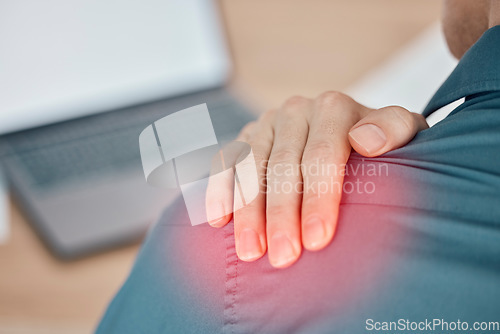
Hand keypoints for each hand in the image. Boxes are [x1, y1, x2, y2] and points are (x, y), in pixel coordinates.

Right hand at [206, 91, 427, 267]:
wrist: (351, 128)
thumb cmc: (381, 146)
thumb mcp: (404, 132)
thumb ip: (395, 128)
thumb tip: (366, 141)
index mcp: (334, 108)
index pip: (322, 155)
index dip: (319, 199)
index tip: (318, 241)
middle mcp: (297, 111)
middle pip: (283, 165)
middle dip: (281, 215)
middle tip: (282, 258)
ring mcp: (267, 123)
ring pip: (250, 166)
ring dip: (247, 211)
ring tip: (249, 251)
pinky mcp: (247, 136)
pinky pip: (227, 161)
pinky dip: (219, 189)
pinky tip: (218, 220)